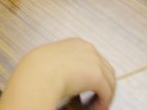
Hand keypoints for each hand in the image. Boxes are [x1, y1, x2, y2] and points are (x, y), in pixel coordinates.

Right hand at [1, 39, 115, 109]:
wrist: (36, 74)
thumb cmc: (37, 69)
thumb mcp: (51, 60)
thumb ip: (63, 64)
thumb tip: (63, 76)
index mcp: (77, 44)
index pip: (95, 59)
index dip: (93, 74)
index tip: (88, 86)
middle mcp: (89, 49)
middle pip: (106, 69)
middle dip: (103, 83)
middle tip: (96, 96)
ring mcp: (94, 61)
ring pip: (110, 81)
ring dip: (104, 94)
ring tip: (95, 104)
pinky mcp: (96, 76)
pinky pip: (107, 93)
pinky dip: (103, 103)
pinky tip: (95, 108)